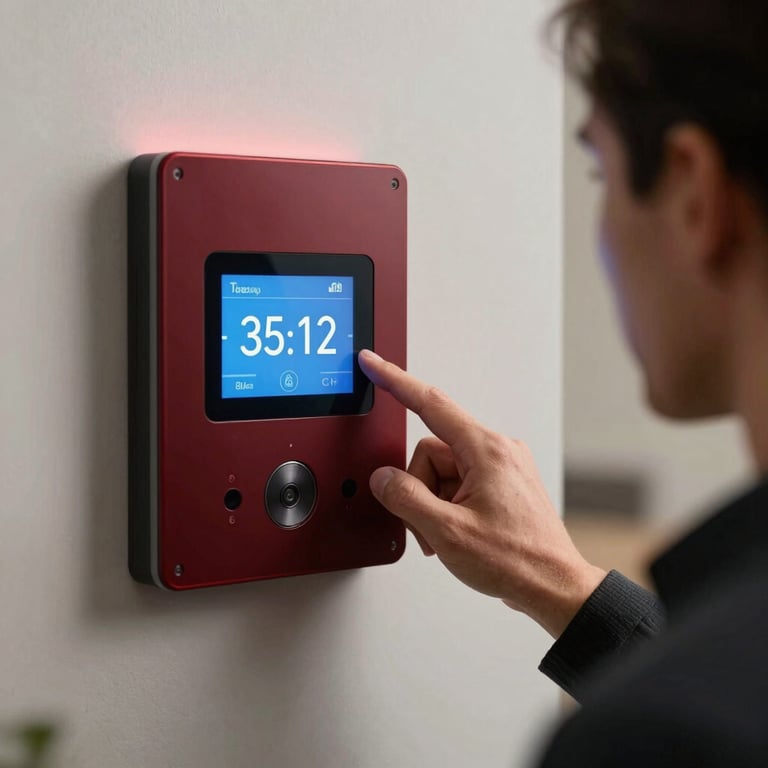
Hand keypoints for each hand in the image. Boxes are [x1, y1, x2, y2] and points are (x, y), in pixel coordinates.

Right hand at [359, 350, 605, 638]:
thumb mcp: (447, 532)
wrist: (553, 587)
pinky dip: (447, 507)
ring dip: (433, 504)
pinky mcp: (500, 485)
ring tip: (447, 536)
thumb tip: (384, 479)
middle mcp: (496, 451)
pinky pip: (458, 484)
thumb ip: (406, 498)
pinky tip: (456, 533)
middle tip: (428, 525)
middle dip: (419, 489)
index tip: (373, 365)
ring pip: (441, 471)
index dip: (395, 381)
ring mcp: (500, 468)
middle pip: (430, 452)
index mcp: (486, 451)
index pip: (430, 404)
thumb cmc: (517, 560)